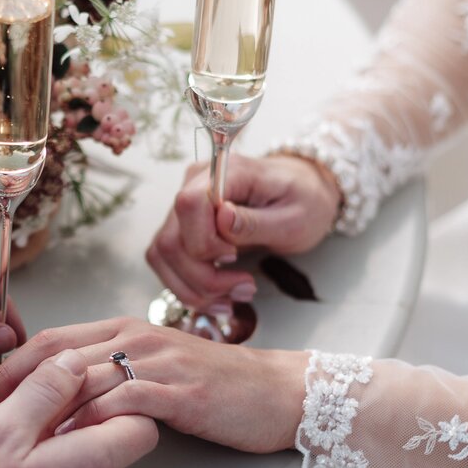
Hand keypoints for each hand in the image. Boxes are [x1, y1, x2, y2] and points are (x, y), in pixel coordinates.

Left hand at [0, 318, 308, 453]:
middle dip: (11, 381)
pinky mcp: (180, 391)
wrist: (273, 390)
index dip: (10, 363)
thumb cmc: (210, 382)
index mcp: (123, 328)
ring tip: (11, 427)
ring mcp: (158, 362)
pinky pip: (125, 400)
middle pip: (57, 353)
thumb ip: (110, 369)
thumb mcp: (152, 366)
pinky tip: (69, 436)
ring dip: (43, 403)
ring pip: (85, 376)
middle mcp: (135, 337)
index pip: (52, 338)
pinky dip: (92, 418)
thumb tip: (60, 390)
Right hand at [0, 350, 157, 467]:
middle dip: (80, 401)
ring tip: (15, 416)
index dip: (117, 392)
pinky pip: (64, 460)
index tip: (78, 379)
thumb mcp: (1, 433)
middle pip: (114, 428)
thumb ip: (43, 392)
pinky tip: (12, 441)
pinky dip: (44, 442)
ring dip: (57, 420)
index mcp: (90, 462)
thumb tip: (73, 361)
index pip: (141, 421)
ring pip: (86, 442)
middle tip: (36, 394)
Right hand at [147, 154, 340, 307]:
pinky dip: (188, 286)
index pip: (189, 204)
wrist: (302, 195)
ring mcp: (184, 206)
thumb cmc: (303, 202)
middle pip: (171, 239)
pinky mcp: (181, 227)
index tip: (236, 257)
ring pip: (163, 255)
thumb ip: (256, 221)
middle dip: (203, 277)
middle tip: (243, 289)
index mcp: (226, 171)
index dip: (204, 242)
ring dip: (194, 287)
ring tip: (233, 296)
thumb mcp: (295, 217)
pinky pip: (167, 262)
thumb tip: (222, 218)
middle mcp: (195, 183)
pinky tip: (217, 295)